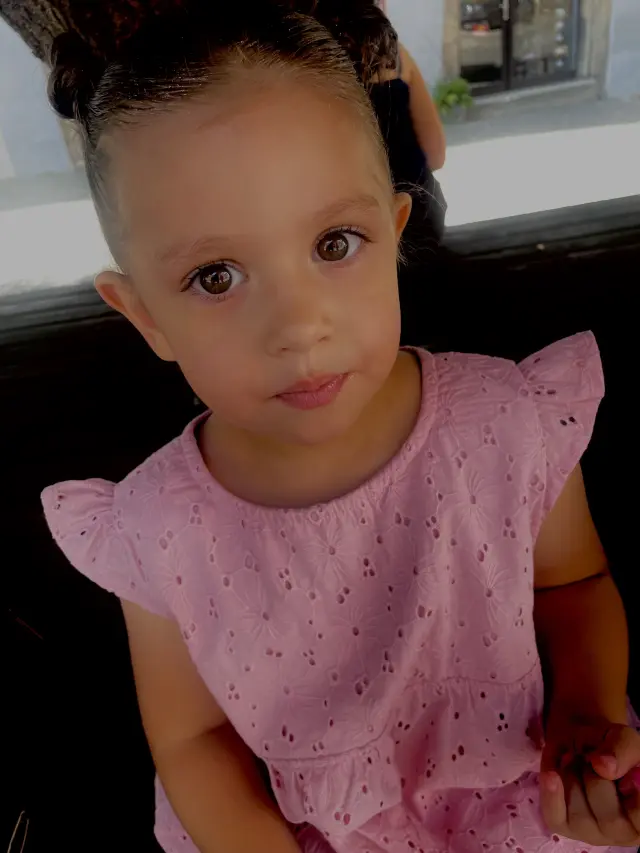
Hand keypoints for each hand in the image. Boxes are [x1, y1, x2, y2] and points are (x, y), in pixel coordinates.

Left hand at [540, 712, 639, 845]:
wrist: (580, 742)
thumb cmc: (610, 746)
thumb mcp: (624, 739)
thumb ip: (623, 749)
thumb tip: (605, 767)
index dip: (637, 795)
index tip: (632, 775)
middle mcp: (623, 833)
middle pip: (610, 817)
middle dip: (597, 778)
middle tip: (594, 761)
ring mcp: (592, 833)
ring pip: (580, 813)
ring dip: (575, 777)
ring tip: (579, 763)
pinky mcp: (564, 826)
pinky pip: (555, 816)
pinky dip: (552, 793)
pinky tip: (552, 775)